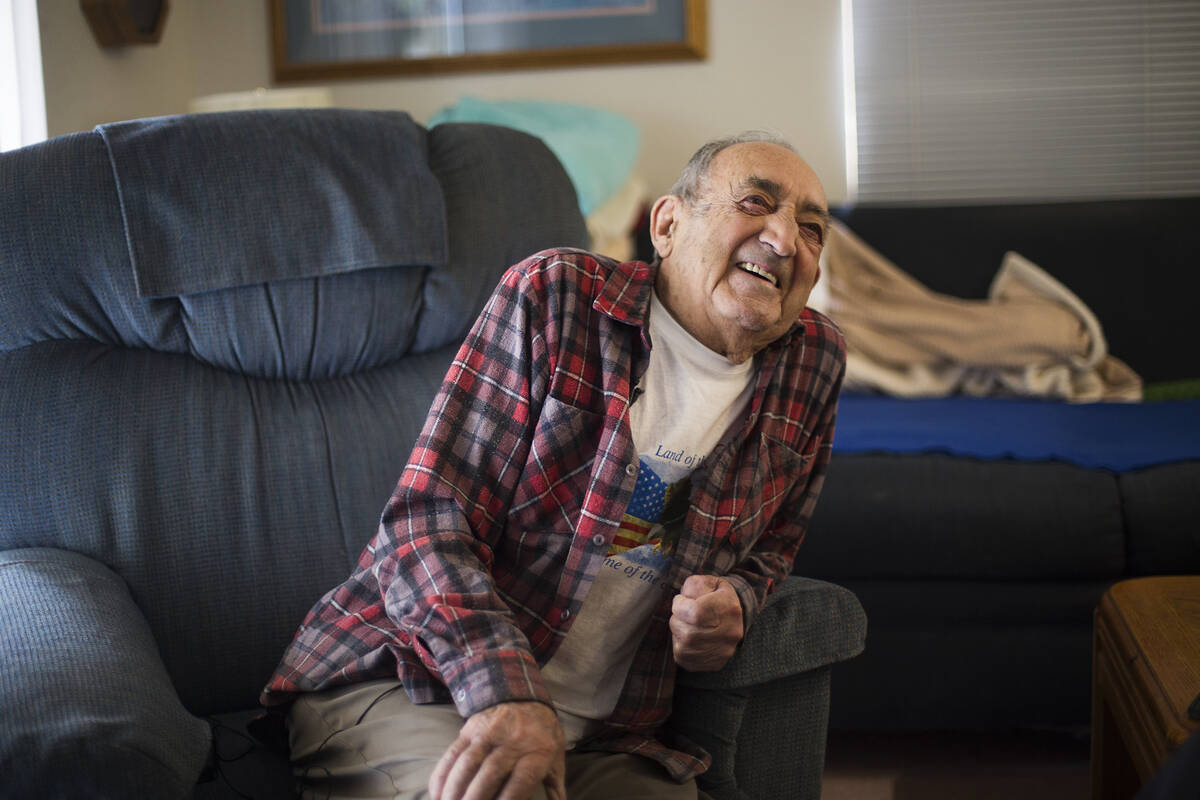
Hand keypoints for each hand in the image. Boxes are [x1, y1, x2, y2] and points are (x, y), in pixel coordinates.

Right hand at [429, 700, 565, 799]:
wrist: (524, 696)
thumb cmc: (542, 735)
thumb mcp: (555, 758)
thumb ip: (555, 789)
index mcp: (537, 752)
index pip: (521, 780)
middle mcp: (513, 741)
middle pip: (490, 774)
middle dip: (474, 799)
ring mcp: (489, 733)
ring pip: (467, 764)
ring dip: (454, 790)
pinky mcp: (470, 729)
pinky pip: (452, 754)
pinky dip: (442, 775)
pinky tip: (438, 794)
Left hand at [669, 575, 744, 670]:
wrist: (737, 617)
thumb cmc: (718, 598)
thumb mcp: (710, 583)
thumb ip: (695, 585)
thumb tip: (684, 597)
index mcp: (727, 609)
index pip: (693, 612)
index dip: (679, 605)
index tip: (680, 601)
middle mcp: (727, 633)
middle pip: (686, 632)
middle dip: (677, 620)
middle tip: (683, 614)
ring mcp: (722, 651)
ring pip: (682, 647)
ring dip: (678, 634)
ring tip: (686, 625)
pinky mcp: (715, 663)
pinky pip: (684, 659)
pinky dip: (680, 647)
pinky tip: (688, 637)